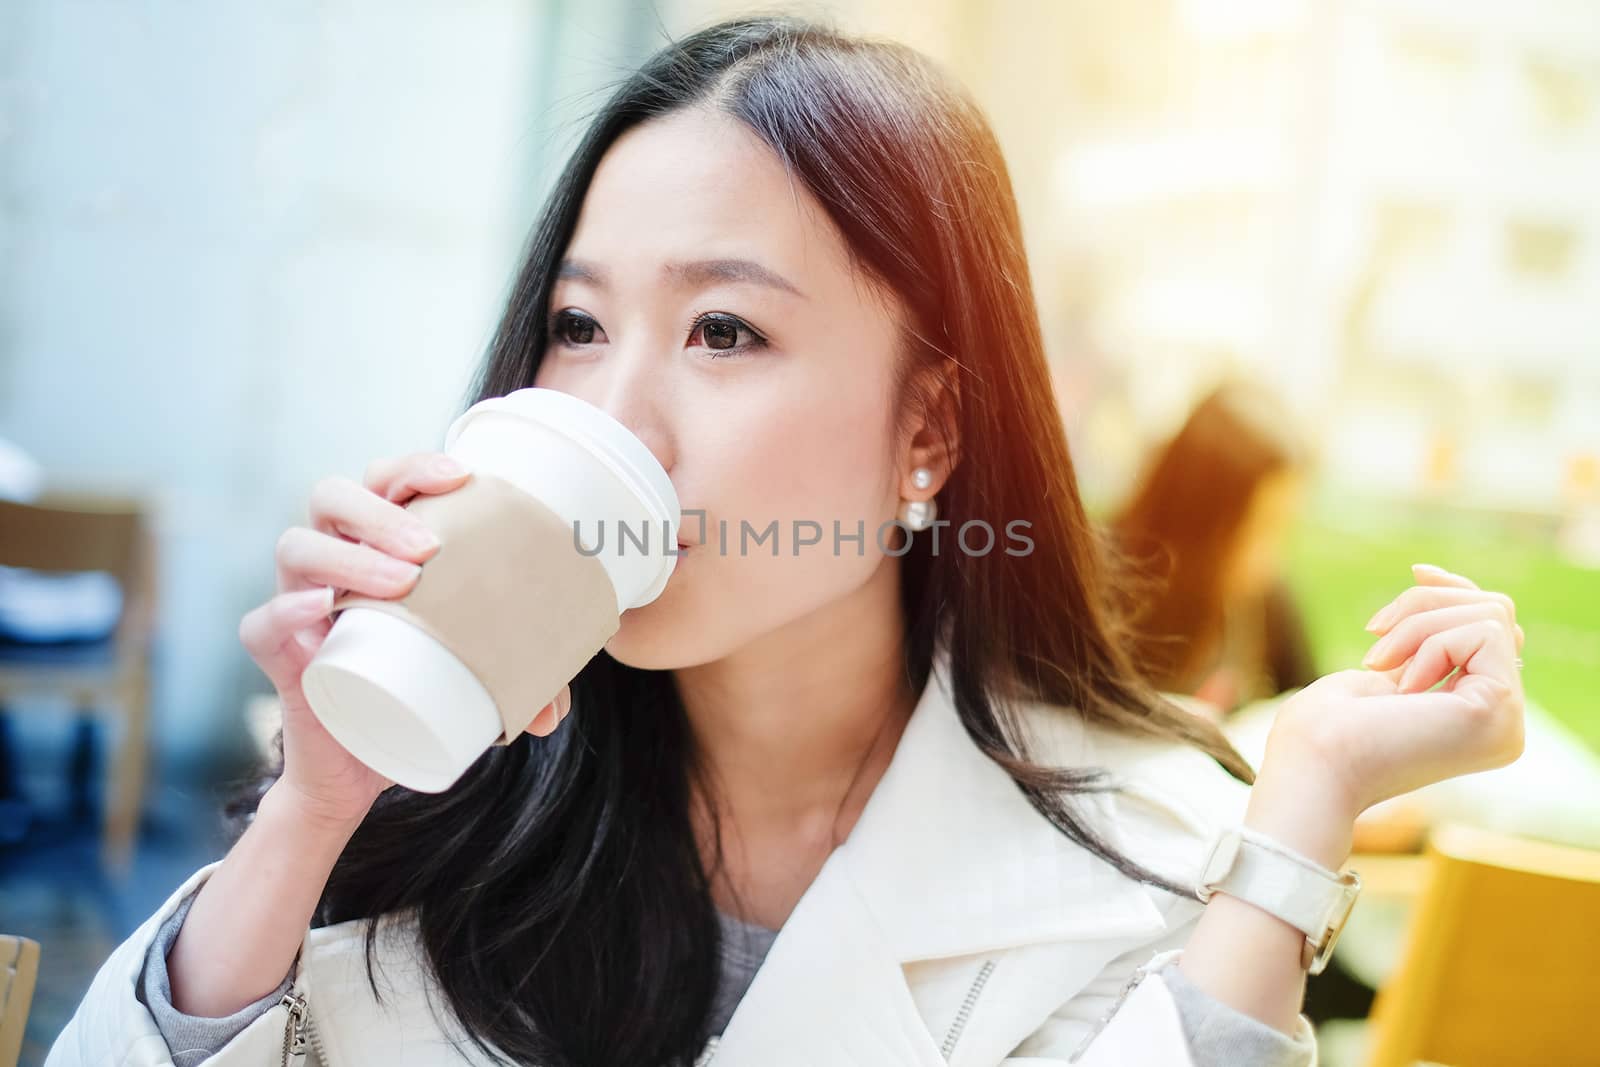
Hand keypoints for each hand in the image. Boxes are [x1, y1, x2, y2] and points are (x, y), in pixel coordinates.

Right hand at [237, 452, 573, 828]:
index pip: (384, 479)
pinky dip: (287, 611)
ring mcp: (297, 602)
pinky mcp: (276, 654)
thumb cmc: (420, 692)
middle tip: (428, 547)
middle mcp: (331, 559)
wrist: (362, 764)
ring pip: (296, 547)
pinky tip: (320, 608)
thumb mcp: (479, 676)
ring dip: (349, 554)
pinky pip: (260, 623)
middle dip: (381, 509)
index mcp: (377, 543)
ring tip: (401, 582)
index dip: (415, 466)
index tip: (462, 477)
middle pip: (333, 496)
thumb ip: (523, 683)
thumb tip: (553, 711)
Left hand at [1257, 563, 1526, 831]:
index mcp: (1477, 715)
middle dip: (1426, 604)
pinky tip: (1402, 687)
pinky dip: (1430, 641)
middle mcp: (1503, 723)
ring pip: (1490, 614)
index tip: (1416, 571)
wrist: (1312, 763)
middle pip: (1494, 611)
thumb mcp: (1388, 668)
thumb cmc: (1327, 725)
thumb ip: (1435, 645)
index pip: (1492, 628)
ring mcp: (1507, 721)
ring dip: (1418, 622)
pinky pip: (1482, 631)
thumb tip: (1474, 601)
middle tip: (1374, 636)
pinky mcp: (1500, 711)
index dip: (1456, 591)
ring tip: (1379, 663)